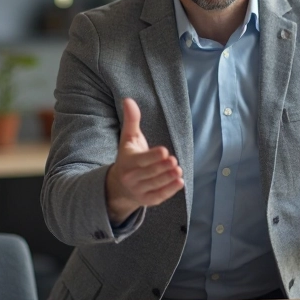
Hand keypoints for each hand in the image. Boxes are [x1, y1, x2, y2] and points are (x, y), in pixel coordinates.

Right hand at [105, 98, 184, 222]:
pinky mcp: (148, 200)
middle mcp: (131, 178)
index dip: (153, 156)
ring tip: (178, 170)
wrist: (119, 186)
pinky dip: (170, 190)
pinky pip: (159, 196)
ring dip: (168, 179)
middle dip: (162, 168)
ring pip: (155, 185)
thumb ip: (131, 120)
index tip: (165, 151)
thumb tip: (128, 99)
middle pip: (149, 173)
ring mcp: (139, 191)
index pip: (141, 160)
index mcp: (127, 162)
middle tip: (174, 161)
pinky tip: (180, 182)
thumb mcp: (128, 139)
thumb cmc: (129, 157)